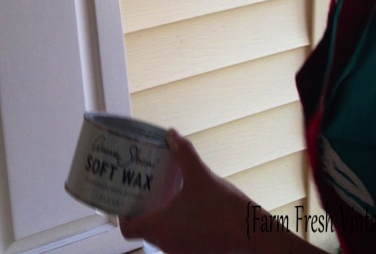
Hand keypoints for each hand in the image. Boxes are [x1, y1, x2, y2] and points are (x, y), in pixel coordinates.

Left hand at [119, 130, 251, 253]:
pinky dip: (175, 223)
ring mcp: (182, 251)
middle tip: (145, 186)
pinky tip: (186, 205)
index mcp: (161, 228)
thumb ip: (183, 152)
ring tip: (165, 192)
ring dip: (160, 216)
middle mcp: (167, 244)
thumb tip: (171, 133)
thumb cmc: (222, 207)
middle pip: (144, 230)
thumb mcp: (200, 174)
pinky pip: (177, 238)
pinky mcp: (196, 251)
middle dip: (142, 209)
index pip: (128, 229)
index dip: (123, 214)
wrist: (253, 234)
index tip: (126, 195)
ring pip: (161, 235)